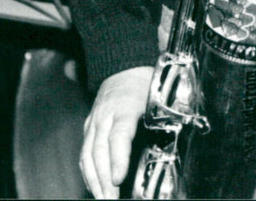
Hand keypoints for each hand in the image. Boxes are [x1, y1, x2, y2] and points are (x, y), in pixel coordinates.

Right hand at [80, 66, 152, 198]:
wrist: (124, 66)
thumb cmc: (144, 83)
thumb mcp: (158, 97)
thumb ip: (161, 120)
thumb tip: (171, 143)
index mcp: (125, 106)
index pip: (119, 135)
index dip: (117, 158)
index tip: (118, 178)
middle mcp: (105, 114)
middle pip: (100, 150)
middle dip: (104, 178)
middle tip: (111, 199)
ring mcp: (94, 120)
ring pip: (88, 153)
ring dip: (95, 180)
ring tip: (104, 198)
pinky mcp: (88, 126)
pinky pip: (84, 151)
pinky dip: (87, 171)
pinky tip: (95, 186)